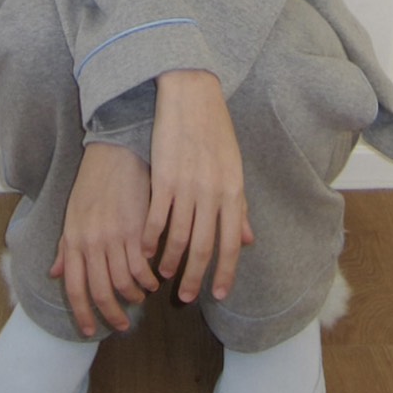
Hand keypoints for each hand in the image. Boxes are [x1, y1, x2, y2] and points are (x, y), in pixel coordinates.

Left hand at [50, 143, 159, 336]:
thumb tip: (55, 273)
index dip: (83, 315)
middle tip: (123, 324)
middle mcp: (90, 244)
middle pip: (100, 292)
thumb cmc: (92, 184)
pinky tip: (153, 281)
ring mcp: (113, 238)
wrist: (113, 155)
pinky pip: (142, 267)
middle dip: (113, 314)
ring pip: (124, 283)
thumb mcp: (72, 216)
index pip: (75, 289)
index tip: (91, 331)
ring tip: (140, 297)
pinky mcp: (134, 230)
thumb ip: (66, 248)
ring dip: (134, 296)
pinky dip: (148, 280)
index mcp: (73, 242)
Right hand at [143, 70, 253, 305]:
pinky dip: (150, 238)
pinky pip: (156, 217)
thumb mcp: (234, 168)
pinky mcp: (163, 177)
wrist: (193, 96)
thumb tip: (247, 240)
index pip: (231, 243)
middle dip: (194, 276)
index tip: (218, 295)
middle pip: (204, 247)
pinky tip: (145, 250)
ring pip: (178, 236)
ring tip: (162, 274)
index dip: (225, 272)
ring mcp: (187, 186)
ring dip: (170, 260)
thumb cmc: (216, 131)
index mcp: (232, 191)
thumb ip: (239, 206)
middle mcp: (212, 193)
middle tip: (184, 296)